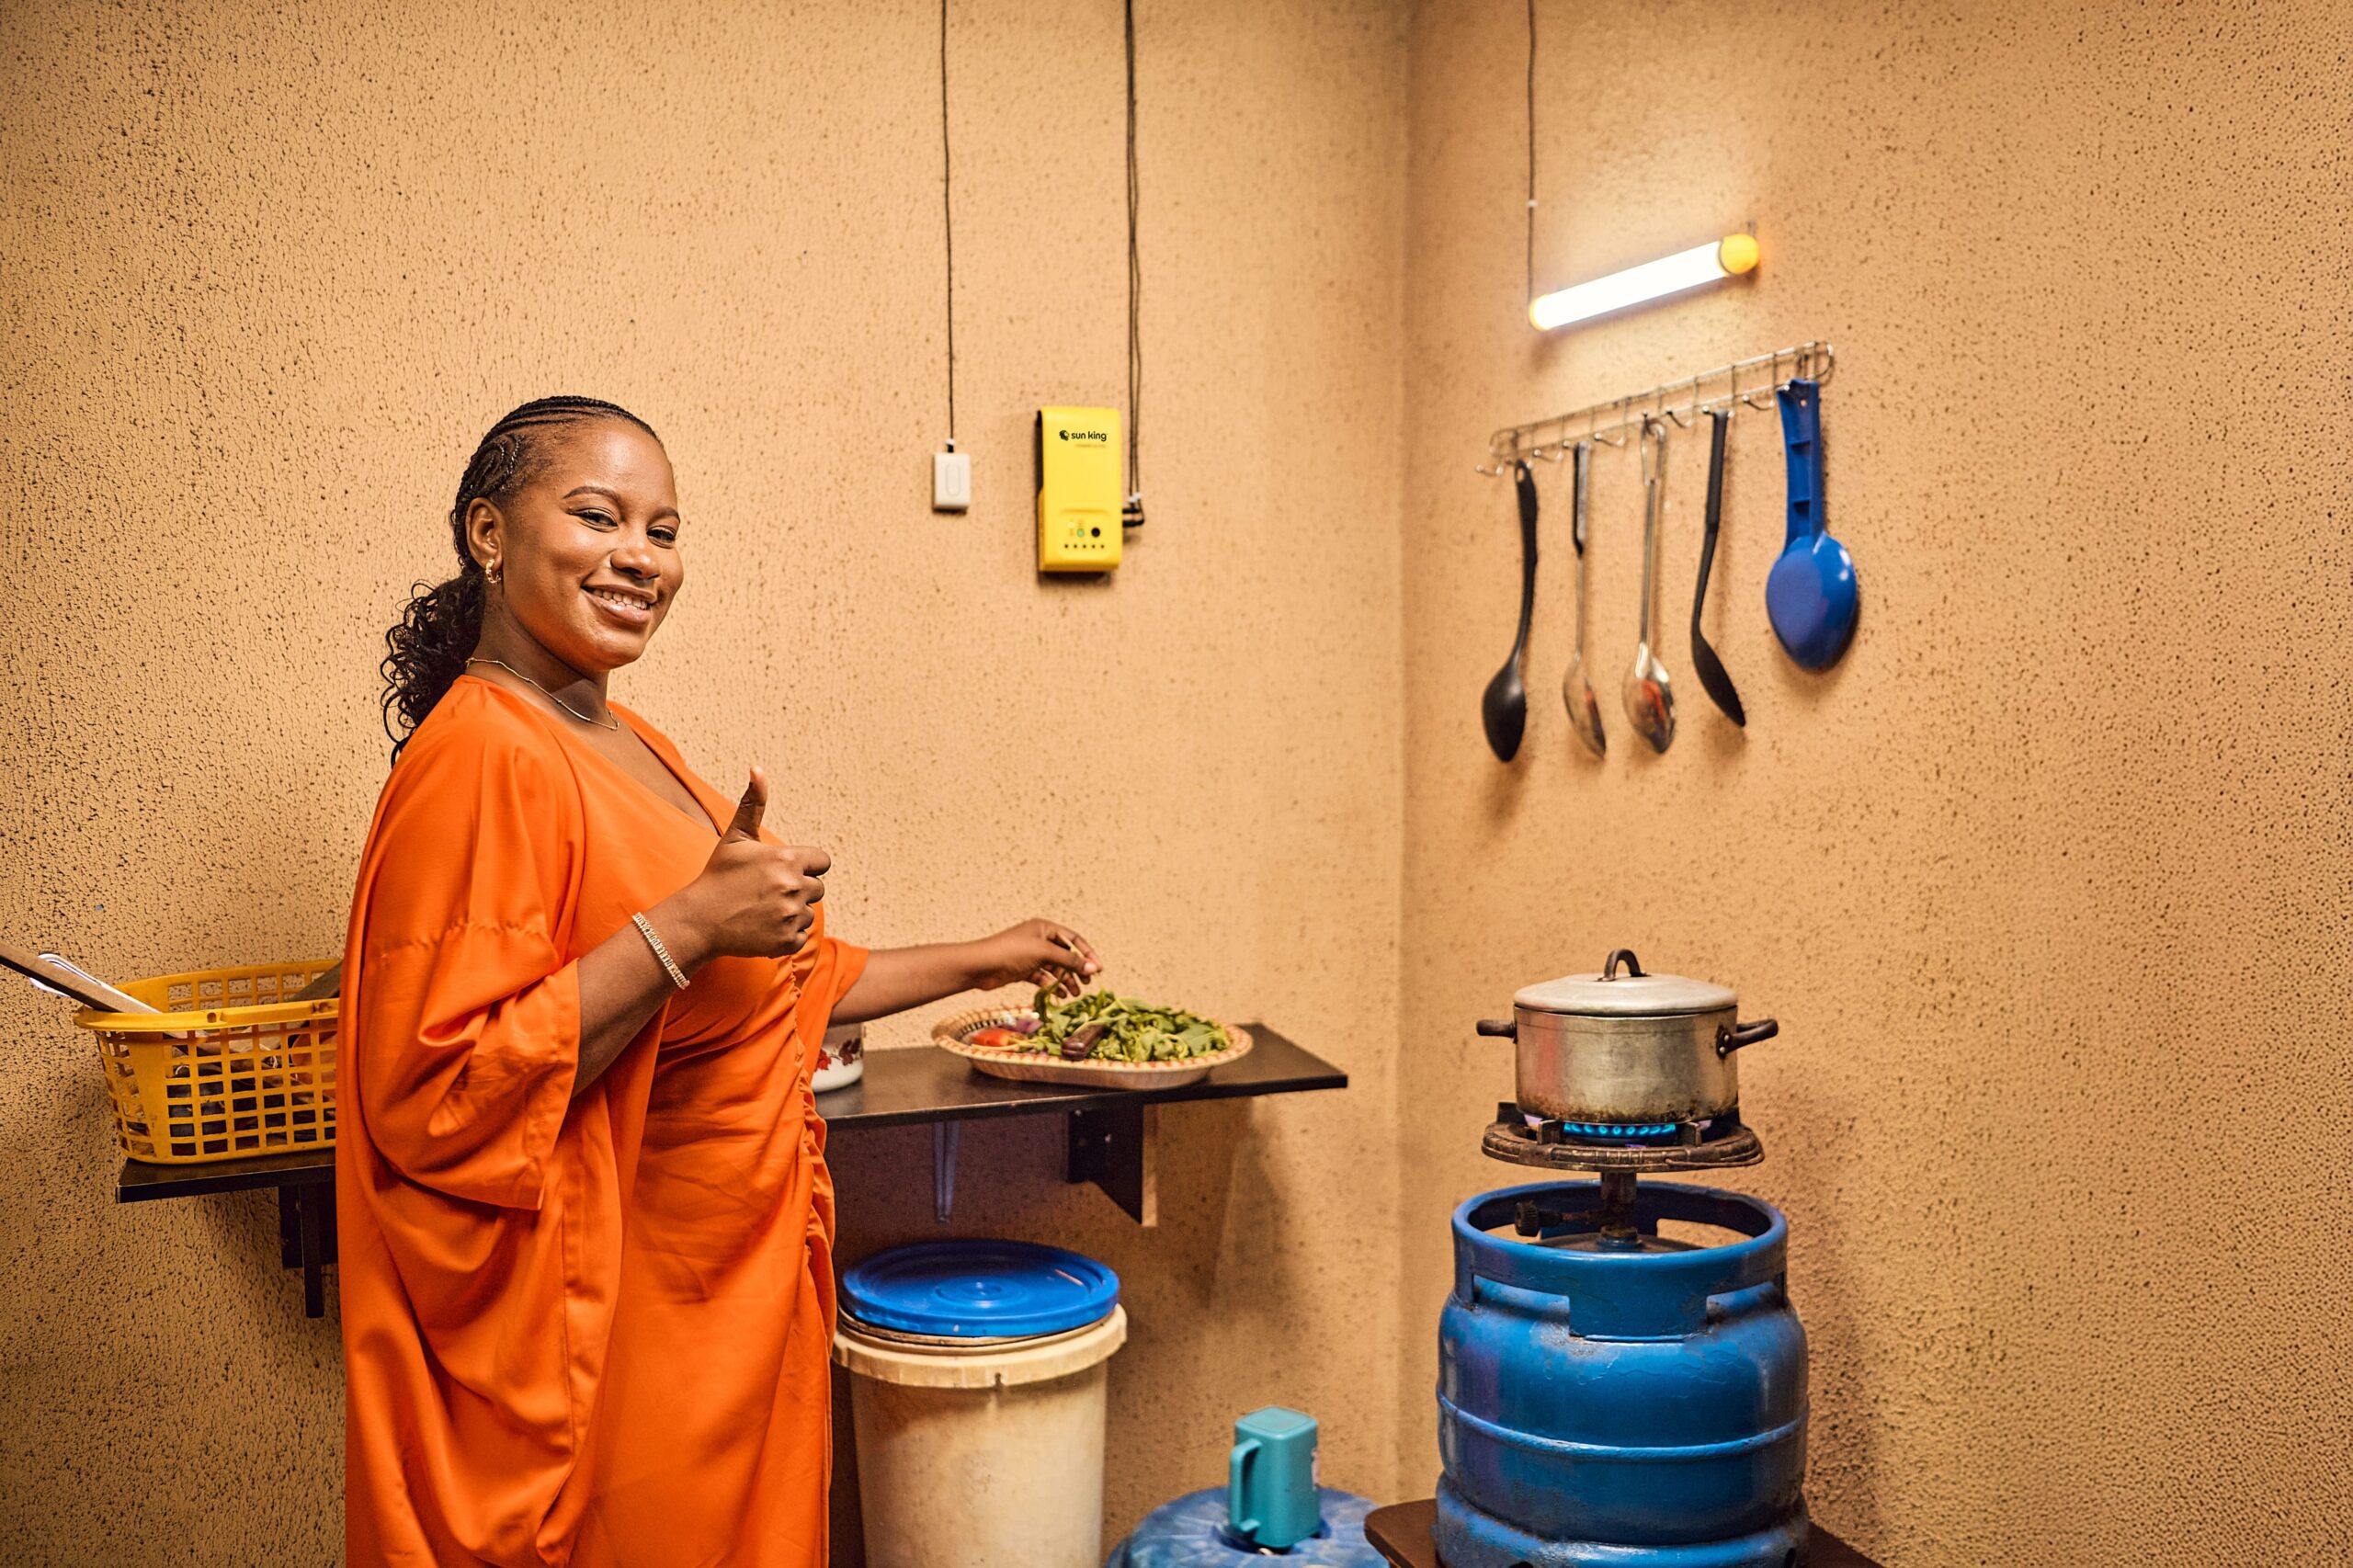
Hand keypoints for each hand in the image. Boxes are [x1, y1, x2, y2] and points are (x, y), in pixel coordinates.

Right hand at [659, 769, 830, 962]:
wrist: (699, 920)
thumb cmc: (719, 876)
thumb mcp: (735, 837)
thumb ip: (753, 803)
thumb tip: (757, 768)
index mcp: (788, 859)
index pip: (822, 862)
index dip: (805, 866)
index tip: (782, 871)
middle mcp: (794, 886)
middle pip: (817, 889)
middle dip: (798, 890)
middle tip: (766, 893)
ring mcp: (790, 915)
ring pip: (808, 913)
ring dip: (791, 913)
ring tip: (761, 910)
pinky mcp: (786, 941)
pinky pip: (800, 937)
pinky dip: (785, 935)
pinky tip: (762, 927)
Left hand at [969, 920, 1100, 996]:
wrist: (980, 966)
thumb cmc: (1011, 952)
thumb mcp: (1044, 953)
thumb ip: (1070, 961)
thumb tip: (1093, 968)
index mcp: (1045, 928)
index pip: (1073, 939)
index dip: (1087, 953)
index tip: (1099, 969)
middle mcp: (1039, 940)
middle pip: (1065, 955)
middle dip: (1077, 970)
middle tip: (1087, 985)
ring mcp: (1032, 956)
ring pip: (1055, 968)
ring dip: (1066, 980)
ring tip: (1074, 995)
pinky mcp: (1024, 970)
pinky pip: (1044, 978)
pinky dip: (1052, 986)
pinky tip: (1060, 995)